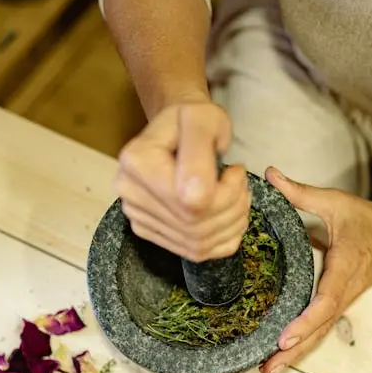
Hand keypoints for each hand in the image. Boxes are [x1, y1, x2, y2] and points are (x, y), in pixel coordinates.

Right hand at [114, 100, 250, 261]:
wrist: (176, 132)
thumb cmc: (192, 120)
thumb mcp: (203, 119)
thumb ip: (199, 151)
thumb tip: (196, 197)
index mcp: (137, 162)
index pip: (192, 201)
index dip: (227, 191)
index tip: (234, 169)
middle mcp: (130, 195)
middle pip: (196, 225)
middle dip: (234, 206)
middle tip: (241, 183)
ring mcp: (139, 219)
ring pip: (199, 243)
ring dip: (232, 222)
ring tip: (237, 195)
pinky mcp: (152, 235)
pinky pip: (199, 253)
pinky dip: (224, 238)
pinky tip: (228, 214)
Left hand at [259, 167, 371, 372]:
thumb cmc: (366, 220)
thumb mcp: (335, 202)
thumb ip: (300, 192)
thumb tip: (269, 174)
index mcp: (344, 268)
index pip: (325, 300)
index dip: (306, 320)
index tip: (286, 335)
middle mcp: (344, 291)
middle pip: (319, 328)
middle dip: (295, 349)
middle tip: (269, 367)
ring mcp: (342, 301)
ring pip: (319, 334)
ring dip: (296, 354)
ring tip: (268, 371)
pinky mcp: (338, 304)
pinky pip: (319, 329)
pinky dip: (301, 345)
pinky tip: (280, 357)